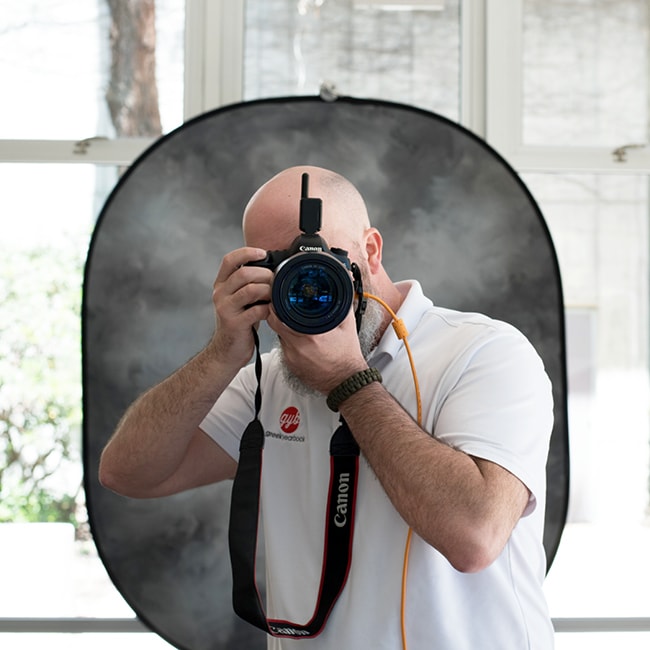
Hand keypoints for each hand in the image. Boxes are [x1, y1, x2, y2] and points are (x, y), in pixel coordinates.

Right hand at [208, 247, 272, 367]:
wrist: (228, 350)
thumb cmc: (239, 322)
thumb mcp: (240, 299)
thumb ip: (249, 284)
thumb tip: (272, 269)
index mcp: (221, 285)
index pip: (229, 260)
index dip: (246, 253)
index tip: (263, 253)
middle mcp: (220, 294)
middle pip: (244, 274)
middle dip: (265, 275)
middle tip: (275, 282)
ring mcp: (225, 309)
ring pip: (251, 290)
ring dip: (268, 291)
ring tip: (274, 297)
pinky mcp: (234, 323)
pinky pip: (257, 310)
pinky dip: (269, 309)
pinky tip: (272, 311)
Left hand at [267, 306, 367, 393]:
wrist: (346, 382)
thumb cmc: (347, 356)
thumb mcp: (347, 325)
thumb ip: (343, 304)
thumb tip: (344, 287)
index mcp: (309, 335)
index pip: (278, 316)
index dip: (277, 306)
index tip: (279, 300)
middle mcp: (297, 347)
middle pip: (275, 325)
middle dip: (278, 315)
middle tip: (286, 310)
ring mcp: (292, 358)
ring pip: (280, 336)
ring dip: (285, 330)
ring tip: (299, 328)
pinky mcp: (291, 366)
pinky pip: (285, 349)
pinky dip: (290, 343)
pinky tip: (302, 342)